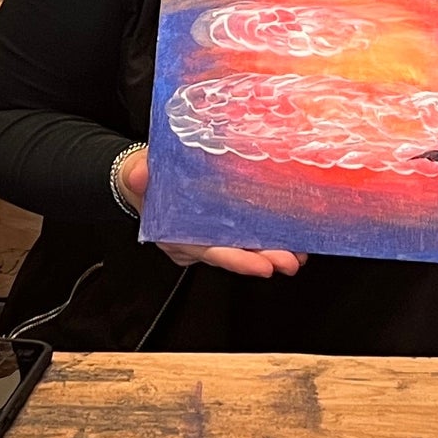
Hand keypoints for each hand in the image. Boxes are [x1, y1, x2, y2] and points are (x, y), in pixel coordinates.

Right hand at [120, 147, 306, 278]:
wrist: (145, 176)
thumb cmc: (145, 174)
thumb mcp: (138, 170)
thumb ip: (139, 174)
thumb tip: (141, 175)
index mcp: (173, 233)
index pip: (209, 252)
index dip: (236, 261)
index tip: (262, 266)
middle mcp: (193, 242)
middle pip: (233, 255)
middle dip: (263, 261)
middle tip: (291, 261)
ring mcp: (208, 237)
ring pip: (243, 250)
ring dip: (272, 253)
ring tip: (299, 254)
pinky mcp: (220, 228)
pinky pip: (246, 238)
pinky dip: (268, 240)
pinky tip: (291, 240)